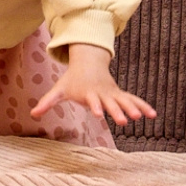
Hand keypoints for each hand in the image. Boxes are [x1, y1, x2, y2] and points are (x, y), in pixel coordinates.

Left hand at [30, 44, 156, 125]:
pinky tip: (153, 115)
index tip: (98, 114)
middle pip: (111, 103)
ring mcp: (113, 93)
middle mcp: (103, 93)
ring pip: (125, 101)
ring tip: (143, 118)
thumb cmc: (72, 81)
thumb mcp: (58, 90)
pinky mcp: (120, 94)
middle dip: (117, 111)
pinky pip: (134, 100)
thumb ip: (47, 102)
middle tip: (124, 121)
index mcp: (89, 93)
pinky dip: (143, 106)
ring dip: (134, 108)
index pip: (92, 101)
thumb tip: (32, 114)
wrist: (88, 64)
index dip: (95, 107)